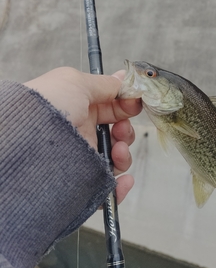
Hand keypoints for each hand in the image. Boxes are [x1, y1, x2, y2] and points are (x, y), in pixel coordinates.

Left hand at [24, 67, 141, 203]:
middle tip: (121, 129)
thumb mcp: (76, 82)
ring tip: (118, 151)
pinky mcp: (84, 182)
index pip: (111, 109)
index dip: (126, 107)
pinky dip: (121, 186)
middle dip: (126, 131)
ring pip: (116, 159)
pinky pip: (108, 188)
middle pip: (117, 134)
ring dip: (125, 154)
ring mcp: (83, 158)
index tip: (135, 104)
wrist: (27, 141)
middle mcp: (82, 133)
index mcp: (80, 109)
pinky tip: (124, 180)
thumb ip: (104, 83)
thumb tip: (123, 79)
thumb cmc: (47, 106)